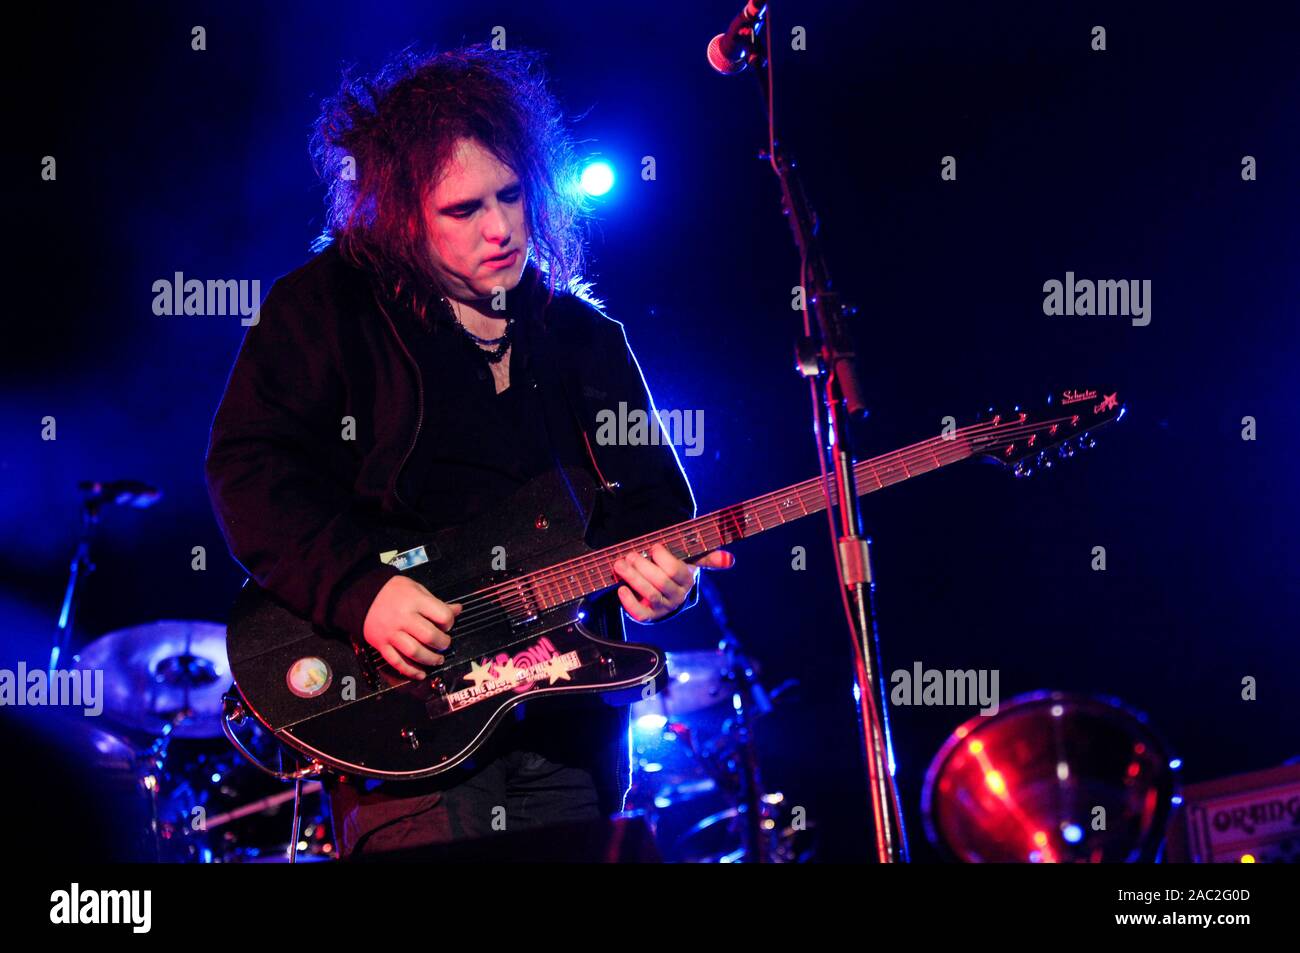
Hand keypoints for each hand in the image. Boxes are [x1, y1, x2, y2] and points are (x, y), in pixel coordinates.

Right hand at [362, 575, 461, 678]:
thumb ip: (437, 602)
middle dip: (443, 644)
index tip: (447, 624)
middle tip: (445, 644)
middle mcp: (403, 618)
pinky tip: (421, 674)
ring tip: (438, 660)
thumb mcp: (417, 589)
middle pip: (429, 637)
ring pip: (414, 652)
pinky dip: (410, 671)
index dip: (449, 622)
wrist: (362, 594)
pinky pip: (397, 662)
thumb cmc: (393, 591)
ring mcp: (391, 633)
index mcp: (415, 601)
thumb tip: (458, 610)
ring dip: (430, 659)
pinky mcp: (381, 644)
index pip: (442, 616)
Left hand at [613, 543, 735, 622]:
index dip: (663, 558)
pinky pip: (639, 612)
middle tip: (630, 555)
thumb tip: (730, 559)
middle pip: (660, 582)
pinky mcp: (649, 616)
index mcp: (687, 581)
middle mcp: (677, 597)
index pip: (676, 571)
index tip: (654, 547)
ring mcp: (663, 608)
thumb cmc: (676, 571)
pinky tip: (620, 589)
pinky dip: (628, 602)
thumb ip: (709, 557)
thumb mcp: (691, 561)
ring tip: (620, 564)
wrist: (666, 593)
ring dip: (632, 578)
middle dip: (642, 566)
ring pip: (648, 594)